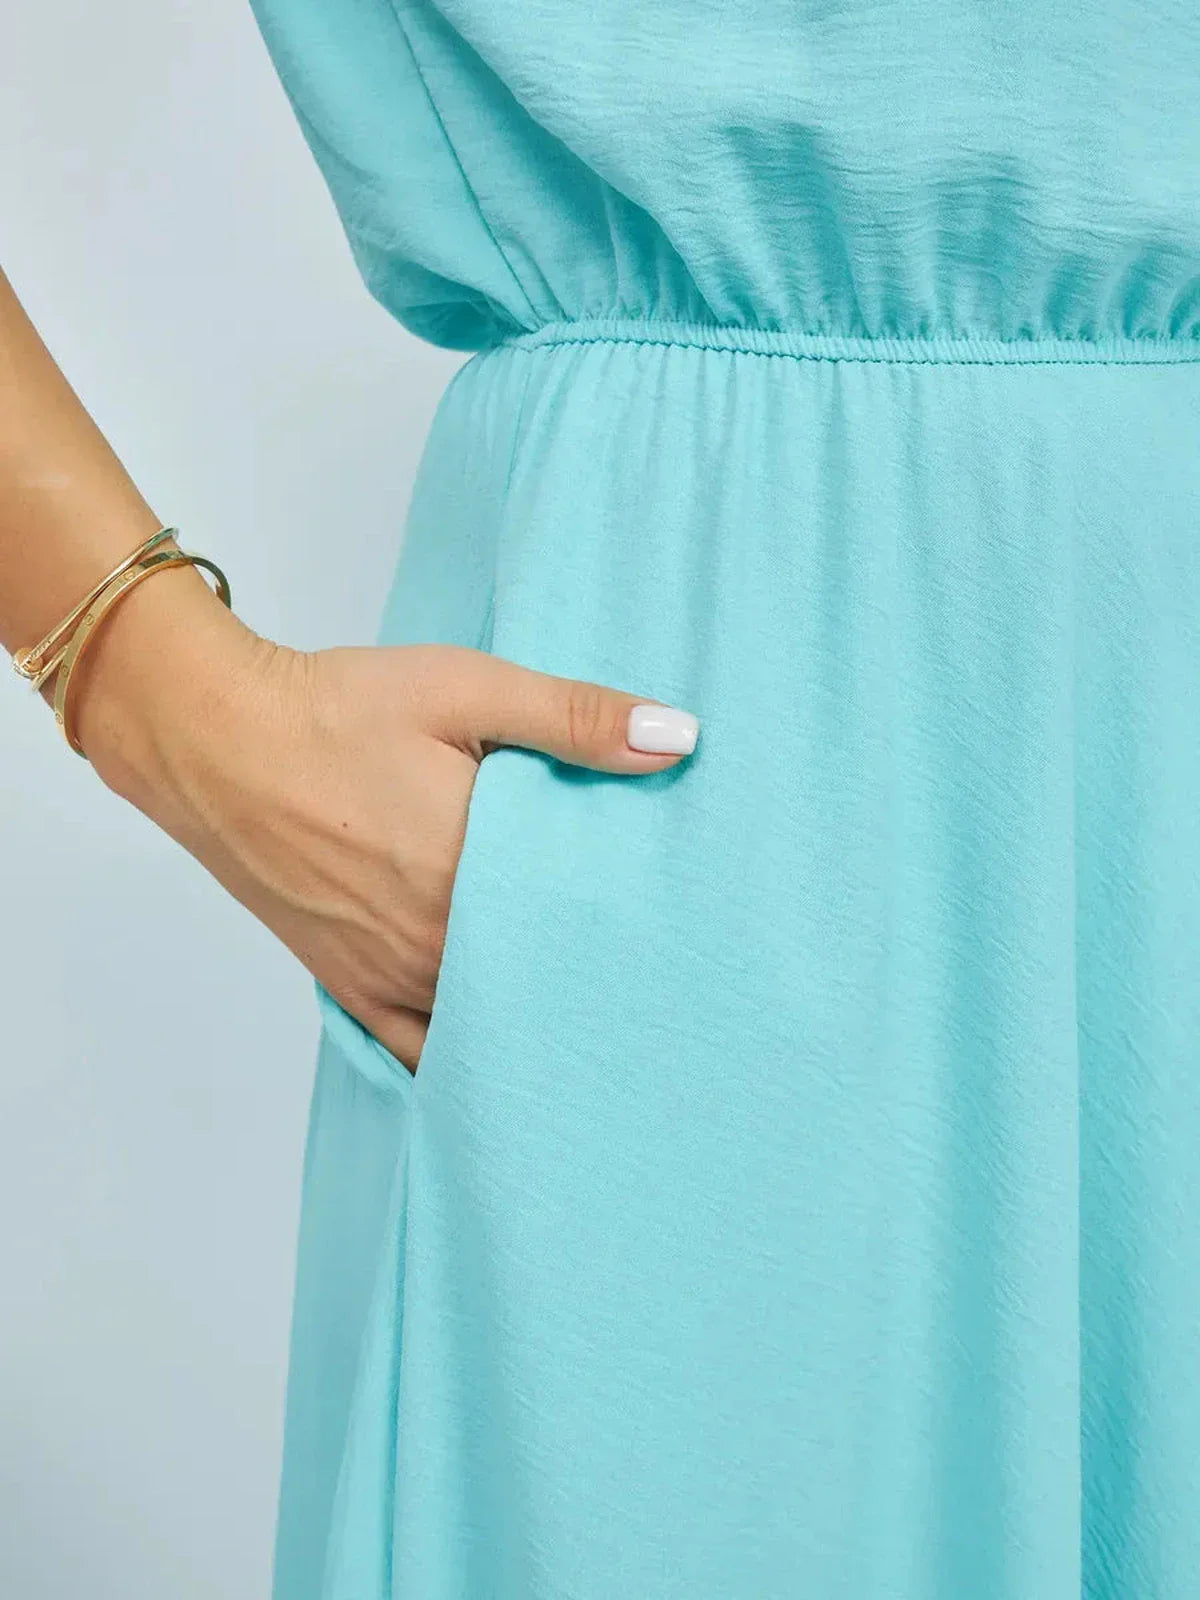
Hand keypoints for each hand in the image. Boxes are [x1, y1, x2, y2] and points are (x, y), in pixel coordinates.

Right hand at [75, 575, 699, 1072]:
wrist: (213, 737)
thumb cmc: (336, 709)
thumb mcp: (466, 689)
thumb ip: (574, 719)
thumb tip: (678, 738)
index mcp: (477, 873)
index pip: (591, 923)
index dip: (638, 920)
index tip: (679, 916)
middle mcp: (439, 945)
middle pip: (548, 982)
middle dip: (597, 972)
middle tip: (655, 967)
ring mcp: (393, 978)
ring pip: (494, 1024)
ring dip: (541, 1015)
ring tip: (597, 1007)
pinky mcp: (353, 989)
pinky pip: (424, 1056)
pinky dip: (469, 1061)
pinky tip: (510, 1059)